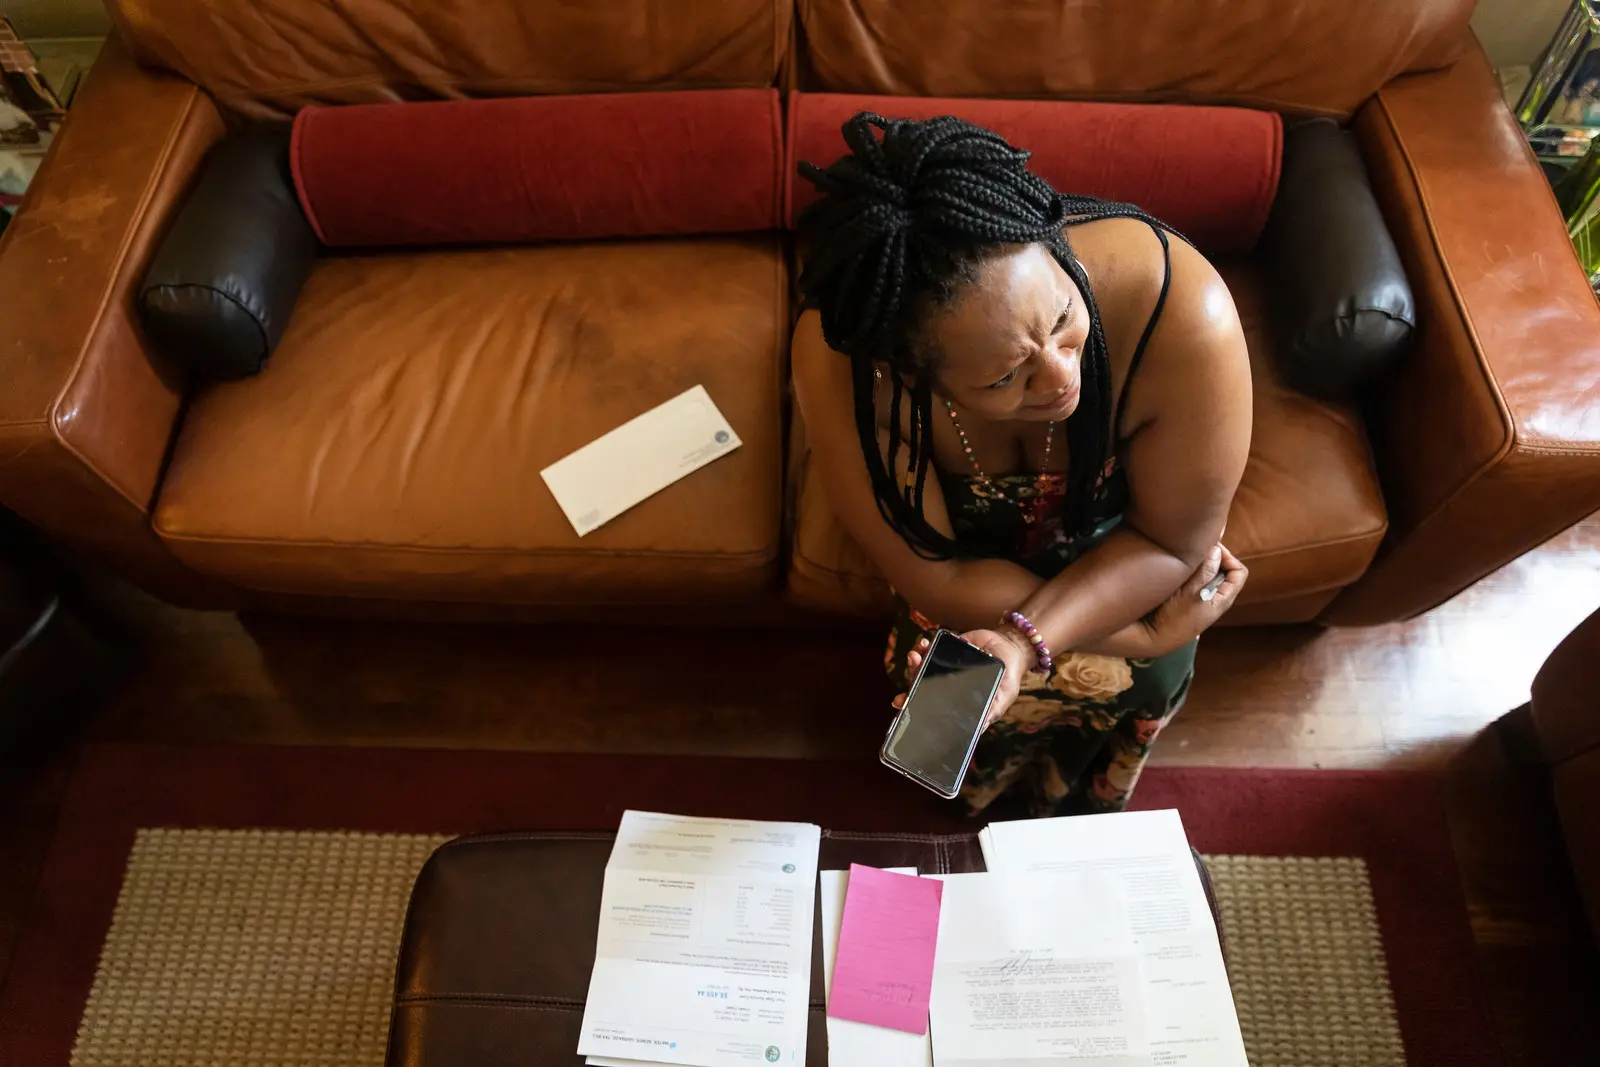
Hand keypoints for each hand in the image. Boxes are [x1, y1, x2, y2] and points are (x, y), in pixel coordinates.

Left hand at [892, 628, 1034, 730]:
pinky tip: (924, 643)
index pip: (928, 703)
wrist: (1013, 648)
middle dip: (910, 680)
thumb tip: (979, 729)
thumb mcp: (1003, 698)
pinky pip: (932, 646)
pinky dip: (925, 645)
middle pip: (920, 683)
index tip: (900, 702)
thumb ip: (991, 711)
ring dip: (915, 661)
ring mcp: (944, 665)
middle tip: (908, 677)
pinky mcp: (948, 647)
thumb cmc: (1007, 678)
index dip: (912, 703)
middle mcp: (944, 683)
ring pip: (922, 665)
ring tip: (915, 656)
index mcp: (954, 699)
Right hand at [1140, 543, 1247, 654]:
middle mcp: (1215, 600)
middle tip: (1196, 551)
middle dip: (1213, 559)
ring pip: (1209, 577)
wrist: (1154, 639)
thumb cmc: (1173, 618)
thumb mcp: (1190, 592)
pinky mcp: (1190, 603)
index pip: (1239, 572)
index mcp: (1223, 599)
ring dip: (1200, 566)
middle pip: (1225, 572)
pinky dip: (1192, 574)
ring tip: (1186, 560)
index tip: (1211, 549)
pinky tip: (1179, 572)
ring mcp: (1202, 602)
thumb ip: (1205, 571)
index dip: (1229, 558)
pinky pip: (1197, 583)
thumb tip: (1217, 550)